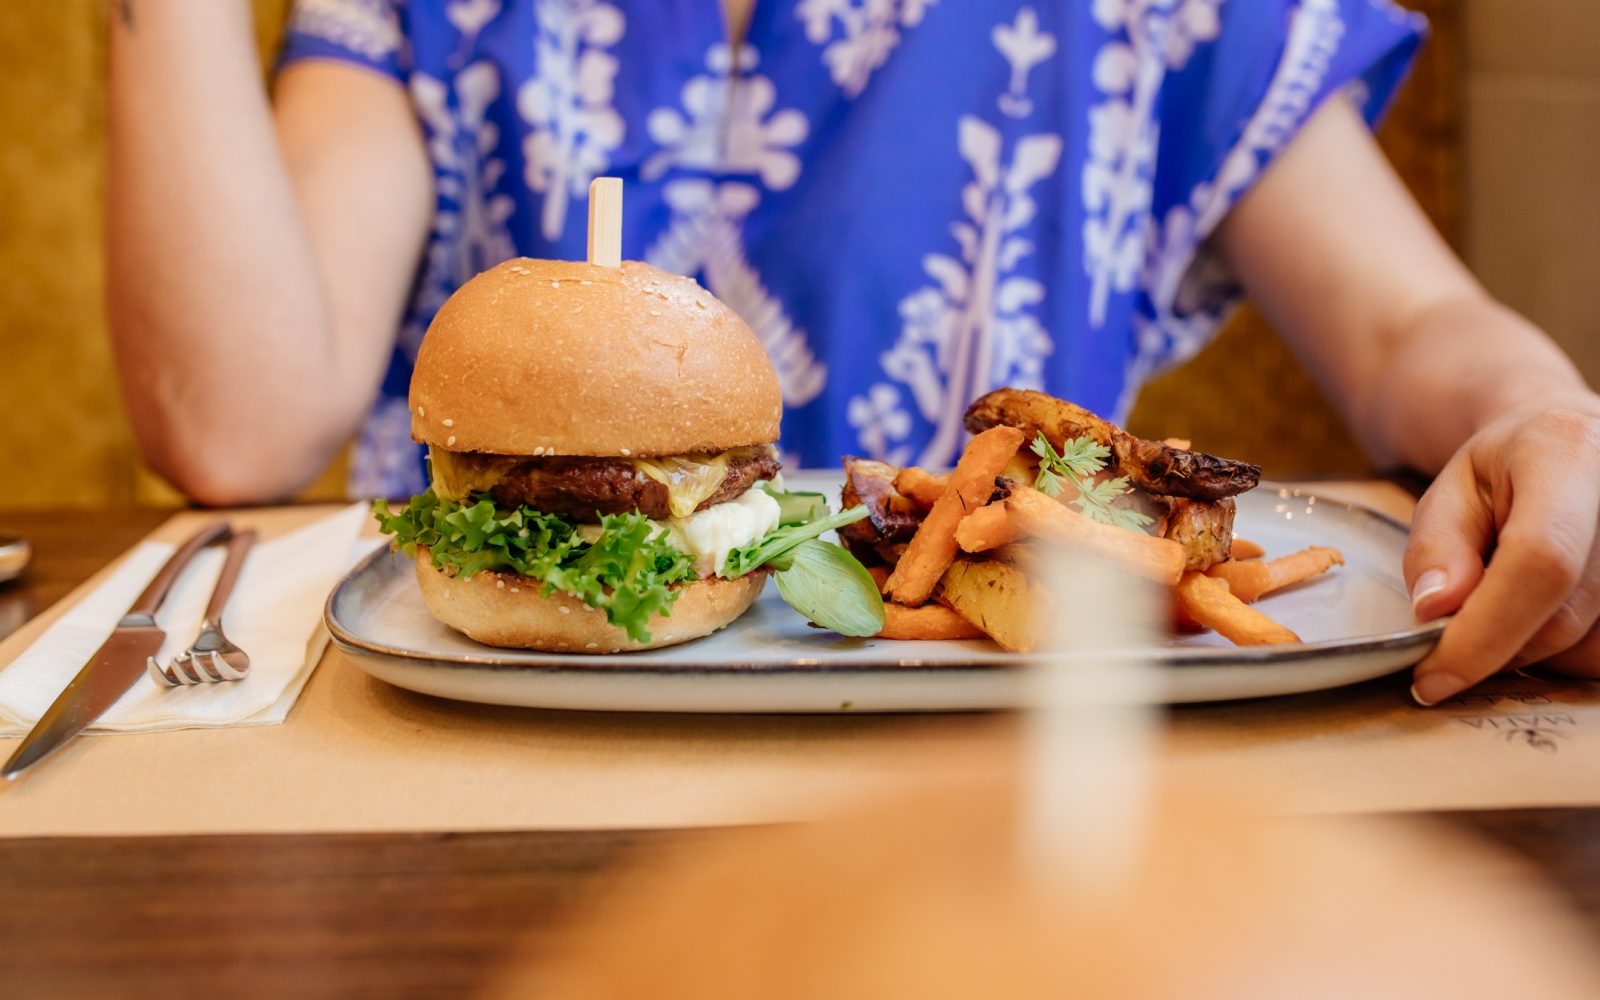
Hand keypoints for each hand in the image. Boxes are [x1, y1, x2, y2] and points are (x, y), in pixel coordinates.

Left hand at [1404, 398, 1599, 704]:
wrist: (1573, 450)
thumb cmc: (1504, 472)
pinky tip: (1544, 610)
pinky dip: (1564, 652)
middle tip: (1452, 627)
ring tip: (1506, 598)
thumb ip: (1436, 546)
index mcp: (1569, 458)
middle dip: (1492, 645)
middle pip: (1562, 618)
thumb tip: (1435, 611)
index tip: (1432, 678)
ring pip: (1586, 648)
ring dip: (1529, 649)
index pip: (1540, 560)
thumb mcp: (1450, 492)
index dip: (1485, 630)